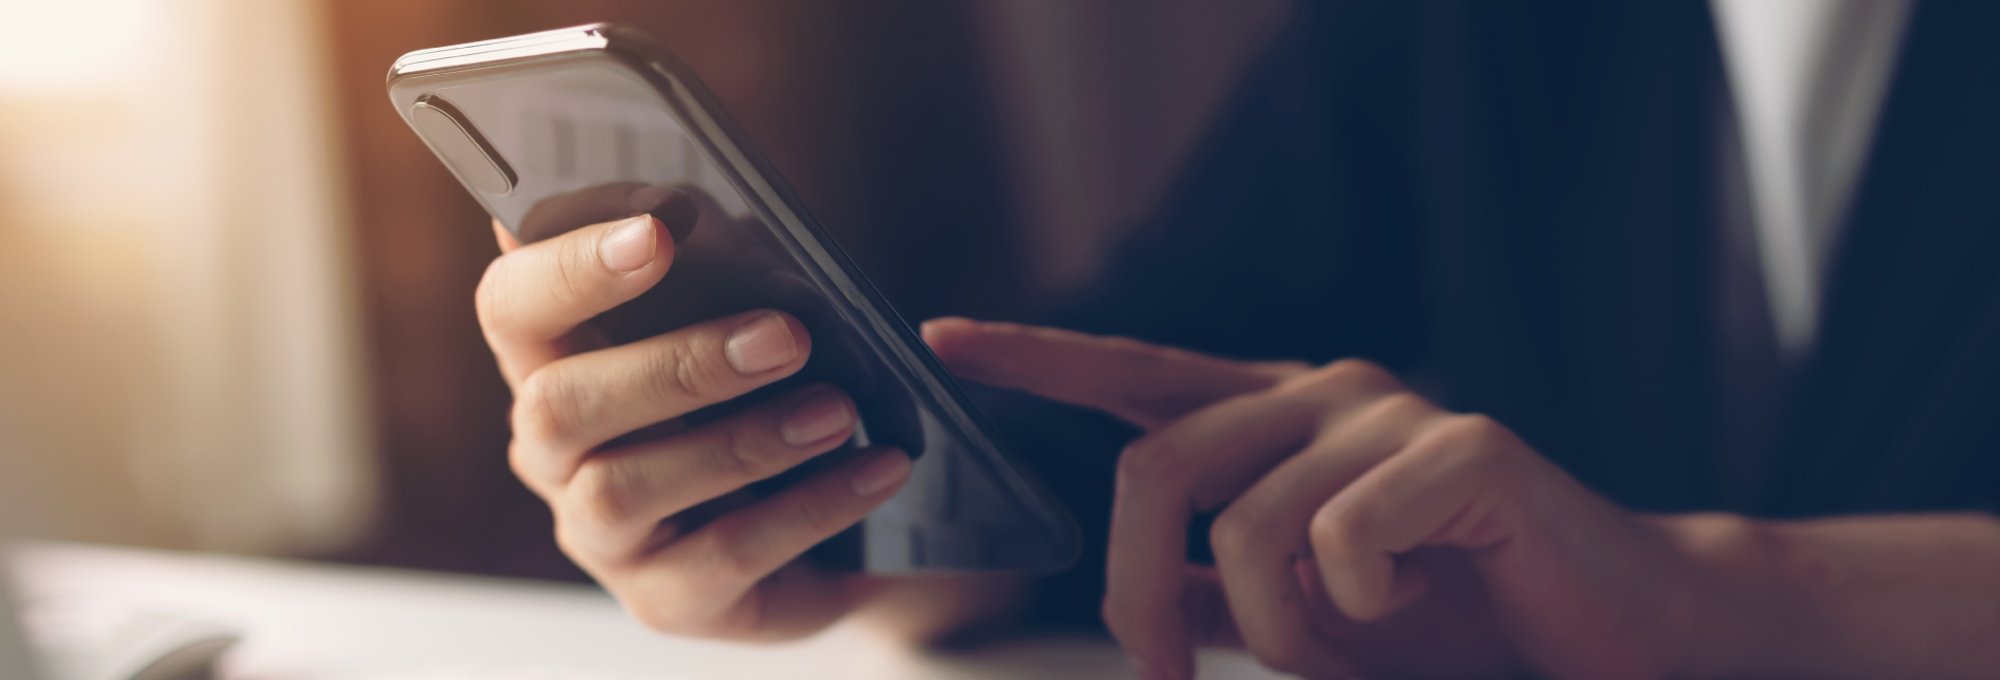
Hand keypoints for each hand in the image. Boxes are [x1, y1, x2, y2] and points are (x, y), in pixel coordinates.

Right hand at [477, 205, 916, 641]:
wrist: (837, 516)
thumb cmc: (769, 387)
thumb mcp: (750, 309)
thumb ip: (721, 259)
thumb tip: (694, 205)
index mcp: (552, 359)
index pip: (512, 305)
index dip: (570, 267)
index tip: (658, 230)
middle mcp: (553, 451)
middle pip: (559, 404)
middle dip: (675, 365)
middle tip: (786, 336)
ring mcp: (600, 534)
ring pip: (628, 487)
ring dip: (744, 440)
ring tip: (838, 408)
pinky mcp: (666, 598)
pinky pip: (725, 554)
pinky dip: (810, 506)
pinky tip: (876, 467)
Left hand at [924, 319, 1700, 678]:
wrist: (1606, 640)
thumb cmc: (1452, 626)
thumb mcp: (1302, 619)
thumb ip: (1217, 592)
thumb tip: (1137, 598)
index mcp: (1274, 421)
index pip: (1134, 373)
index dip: (1036, 356)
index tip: (944, 341)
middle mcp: (1321, 394)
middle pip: (1154, 470)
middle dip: (1134, 595)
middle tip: (1165, 678)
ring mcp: (1391, 413)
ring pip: (1245, 524)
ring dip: (1275, 629)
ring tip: (1343, 646)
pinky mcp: (1465, 448)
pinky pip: (1344, 536)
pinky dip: (1358, 609)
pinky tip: (1412, 604)